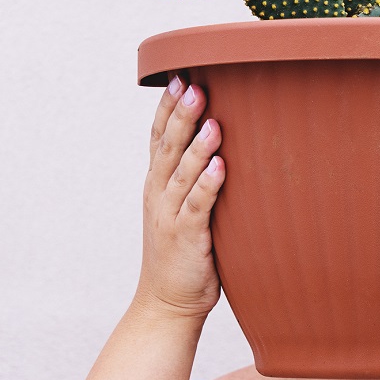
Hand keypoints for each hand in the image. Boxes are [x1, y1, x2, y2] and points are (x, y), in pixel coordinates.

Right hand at [133, 74, 225, 320]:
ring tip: (211, 119)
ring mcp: (169, 215)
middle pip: (168, 147)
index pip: (158, 138)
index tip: (177, 76)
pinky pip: (197, 206)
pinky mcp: (186, 237)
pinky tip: (220, 166)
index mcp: (157, 184)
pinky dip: (208, 185)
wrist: (166, 303)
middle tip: (193, 83)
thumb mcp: (182, 208)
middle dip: (181, 114)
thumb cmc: (183, 253)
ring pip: (182, 173)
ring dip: (197, 145)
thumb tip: (223, 143)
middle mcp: (158, 194)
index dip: (166, 108)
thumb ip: (194, 177)